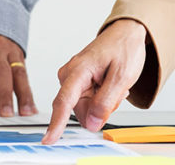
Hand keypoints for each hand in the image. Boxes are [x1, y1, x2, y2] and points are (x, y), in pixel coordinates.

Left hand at [0, 32, 37, 116]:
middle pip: (2, 74)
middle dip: (5, 96)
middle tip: (7, 114)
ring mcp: (9, 50)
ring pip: (19, 74)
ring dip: (23, 95)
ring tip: (25, 113)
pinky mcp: (19, 53)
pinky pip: (26, 73)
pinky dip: (29, 91)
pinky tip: (31, 106)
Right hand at [42, 19, 147, 143]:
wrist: (125, 35)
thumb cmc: (124, 49)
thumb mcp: (122, 77)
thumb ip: (106, 102)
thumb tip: (91, 124)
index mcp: (79, 70)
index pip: (64, 101)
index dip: (56, 124)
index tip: (49, 139)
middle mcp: (70, 74)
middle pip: (80, 110)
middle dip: (100, 108)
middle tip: (116, 90)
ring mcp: (72, 79)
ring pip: (85, 108)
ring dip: (102, 103)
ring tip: (112, 84)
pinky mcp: (76, 83)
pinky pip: (87, 102)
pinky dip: (101, 99)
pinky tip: (108, 85)